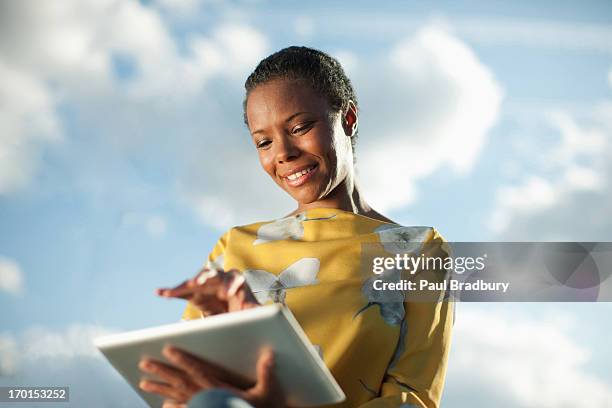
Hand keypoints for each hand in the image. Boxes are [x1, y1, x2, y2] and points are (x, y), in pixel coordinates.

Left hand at [139, 345, 284, 407]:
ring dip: (160, 389)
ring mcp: (204, 407)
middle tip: (144, 363)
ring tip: (143, 382)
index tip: (168, 349)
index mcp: (220, 389)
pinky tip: (162, 405)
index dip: (183, 359)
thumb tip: (269, 354)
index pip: (197, 371)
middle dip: (162, 372)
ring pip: (177, 397)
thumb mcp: (267, 392)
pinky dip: (173, 407)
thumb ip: (266, 373)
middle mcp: (208, 398)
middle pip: (181, 383)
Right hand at [157, 268, 259, 315]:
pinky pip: (181, 291)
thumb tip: (269, 312)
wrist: (231, 317)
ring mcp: (205, 286)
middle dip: (206, 278)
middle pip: (212, 275)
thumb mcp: (250, 313)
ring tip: (180, 288)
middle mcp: (220, 280)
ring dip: (187, 283)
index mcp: (237, 282)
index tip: (228, 293)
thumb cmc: (244, 312)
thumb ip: (255, 310)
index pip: (234, 278)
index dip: (231, 284)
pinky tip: (159, 293)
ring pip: (195, 281)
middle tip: (200, 283)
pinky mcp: (193, 294)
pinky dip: (171, 291)